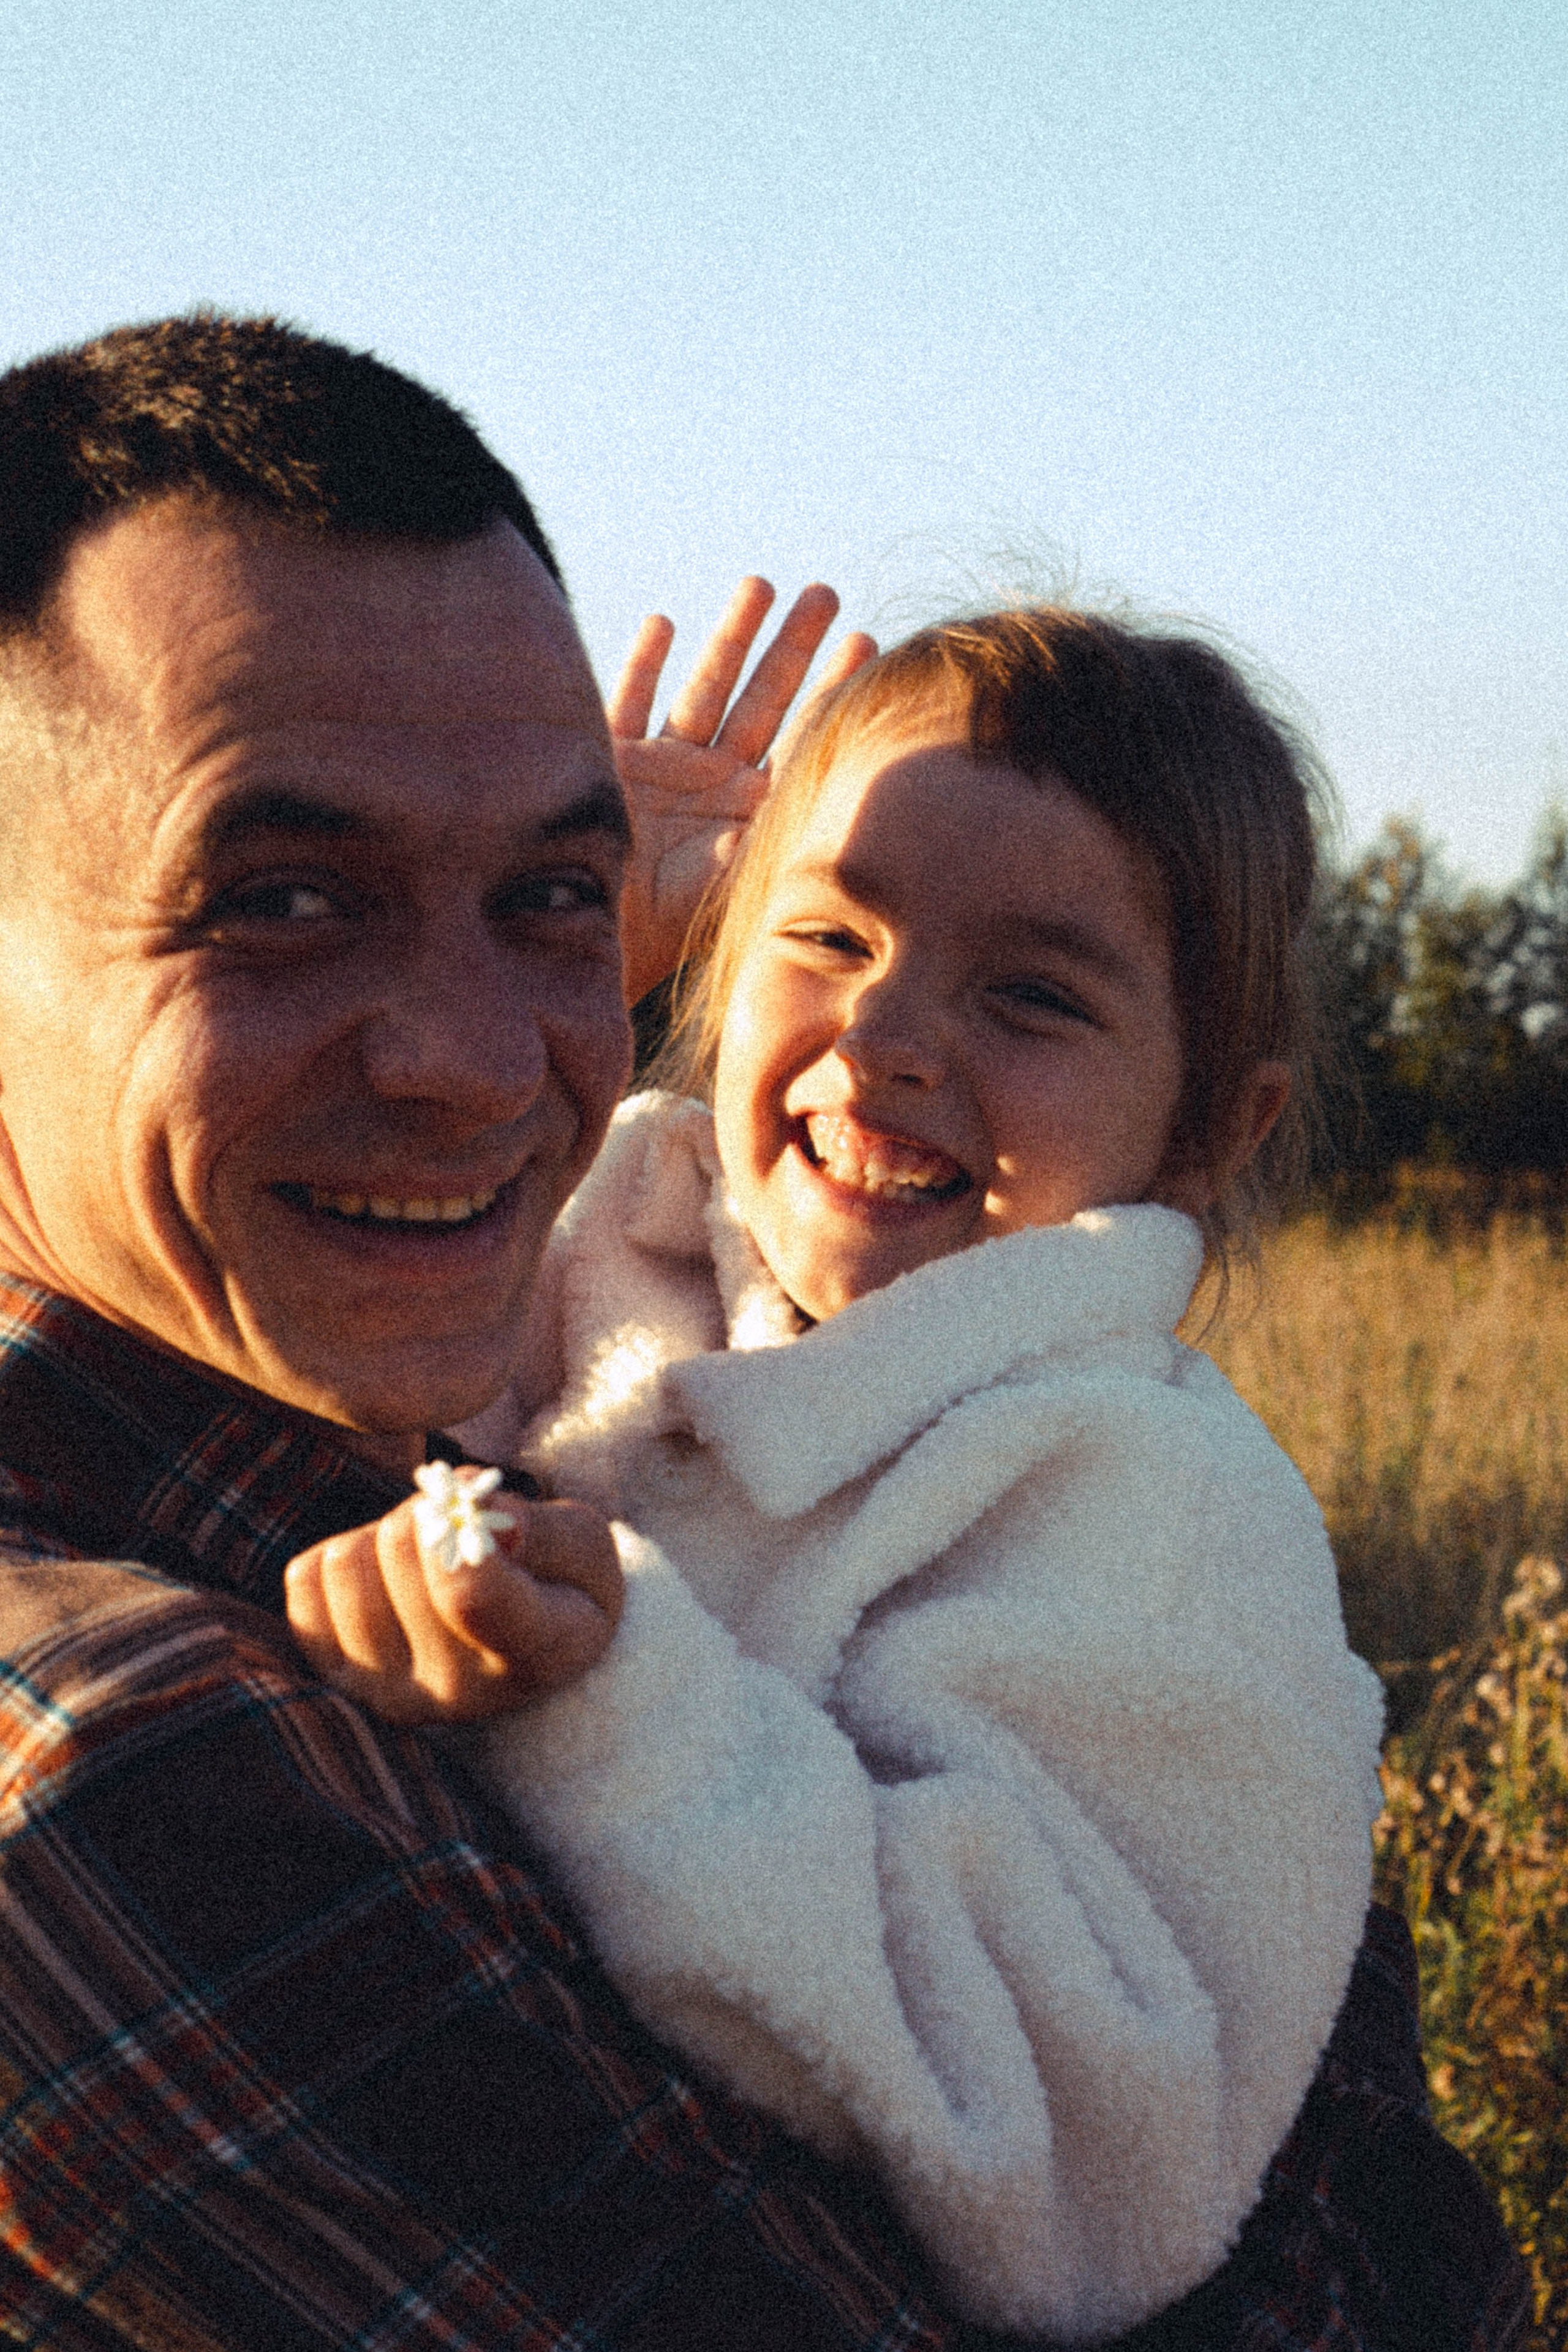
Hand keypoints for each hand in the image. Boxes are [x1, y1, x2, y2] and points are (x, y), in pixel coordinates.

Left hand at [285, 1474, 623, 1723]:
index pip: (468, 1594)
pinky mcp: (335, 1676)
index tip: (488, 1514)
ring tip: (426, 1558)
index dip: (463, 1527)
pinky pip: (307, 1579)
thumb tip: (482, 1517)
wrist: (520, 1646)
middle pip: (401, 1546)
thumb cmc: (559, 1583)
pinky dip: (347, 1557)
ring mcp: (386, 1692)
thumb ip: (544, 1530)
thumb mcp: (585, 1548)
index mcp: (530, 1659)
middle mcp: (453, 1693)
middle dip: (430, 1511)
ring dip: (384, 1534)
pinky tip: (388, 1580)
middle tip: (458, 1529)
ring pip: (348, 1561)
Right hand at [611, 577, 875, 1006]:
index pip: (802, 736)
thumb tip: (833, 799)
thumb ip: (774, 834)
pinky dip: (645, 663)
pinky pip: (630, 700)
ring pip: (704, 688)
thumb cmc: (665, 926)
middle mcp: (712, 783)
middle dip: (793, 646)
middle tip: (828, 592)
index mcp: (750, 810)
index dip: (833, 689)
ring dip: (730, 637)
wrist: (586, 938)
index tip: (868, 642)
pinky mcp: (609, 761)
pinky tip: (664, 621)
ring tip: (762, 584)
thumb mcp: (734, 877)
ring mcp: (663, 768)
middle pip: (761, 700)